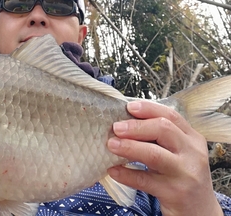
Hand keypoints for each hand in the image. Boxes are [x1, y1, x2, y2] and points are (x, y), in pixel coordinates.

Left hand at [107, 101, 222, 215]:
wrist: (200, 212)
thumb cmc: (183, 176)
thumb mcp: (180, 153)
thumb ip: (161, 137)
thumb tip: (127, 121)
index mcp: (193, 138)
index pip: (171, 115)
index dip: (149, 108)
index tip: (129, 107)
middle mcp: (192, 153)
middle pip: (163, 129)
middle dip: (136, 126)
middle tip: (116, 127)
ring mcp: (185, 174)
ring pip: (154, 154)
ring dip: (129, 147)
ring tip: (111, 144)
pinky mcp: (174, 193)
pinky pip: (145, 180)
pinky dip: (126, 175)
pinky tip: (113, 170)